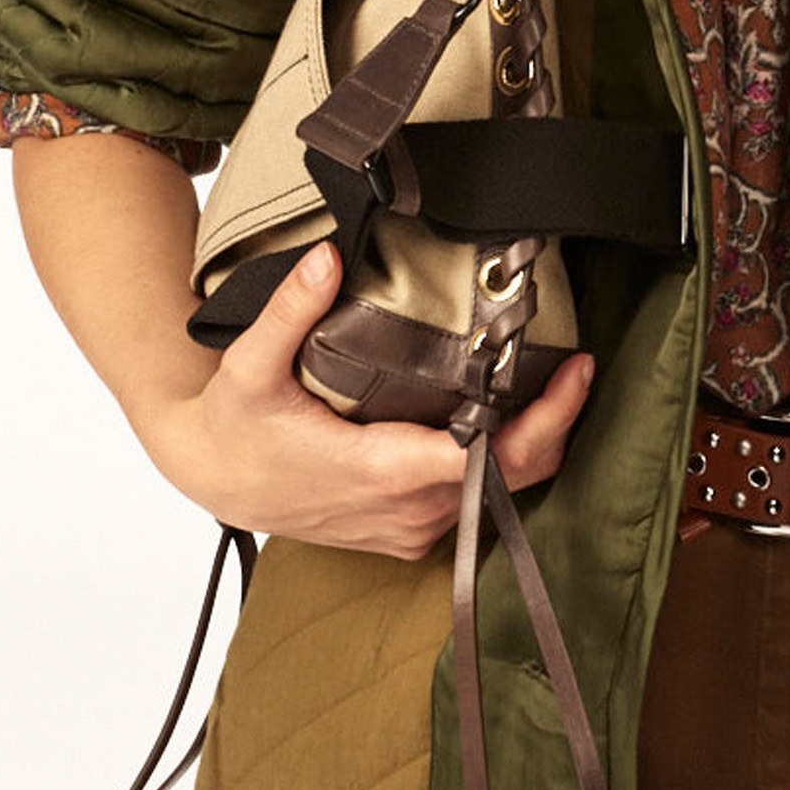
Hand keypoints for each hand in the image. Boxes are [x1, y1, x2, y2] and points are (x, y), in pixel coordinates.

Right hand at [137, 238, 596, 555]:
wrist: (213, 478)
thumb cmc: (234, 427)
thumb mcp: (250, 364)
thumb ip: (291, 310)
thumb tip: (326, 256)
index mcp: (379, 471)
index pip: (485, 457)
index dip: (541, 421)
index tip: (573, 373)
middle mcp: (404, 510)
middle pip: (509, 477)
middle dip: (551, 425)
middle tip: (576, 368)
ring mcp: (407, 528)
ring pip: (496, 495)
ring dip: (526, 445)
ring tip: (549, 384)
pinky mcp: (405, 533)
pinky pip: (471, 506)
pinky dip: (497, 467)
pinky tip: (503, 419)